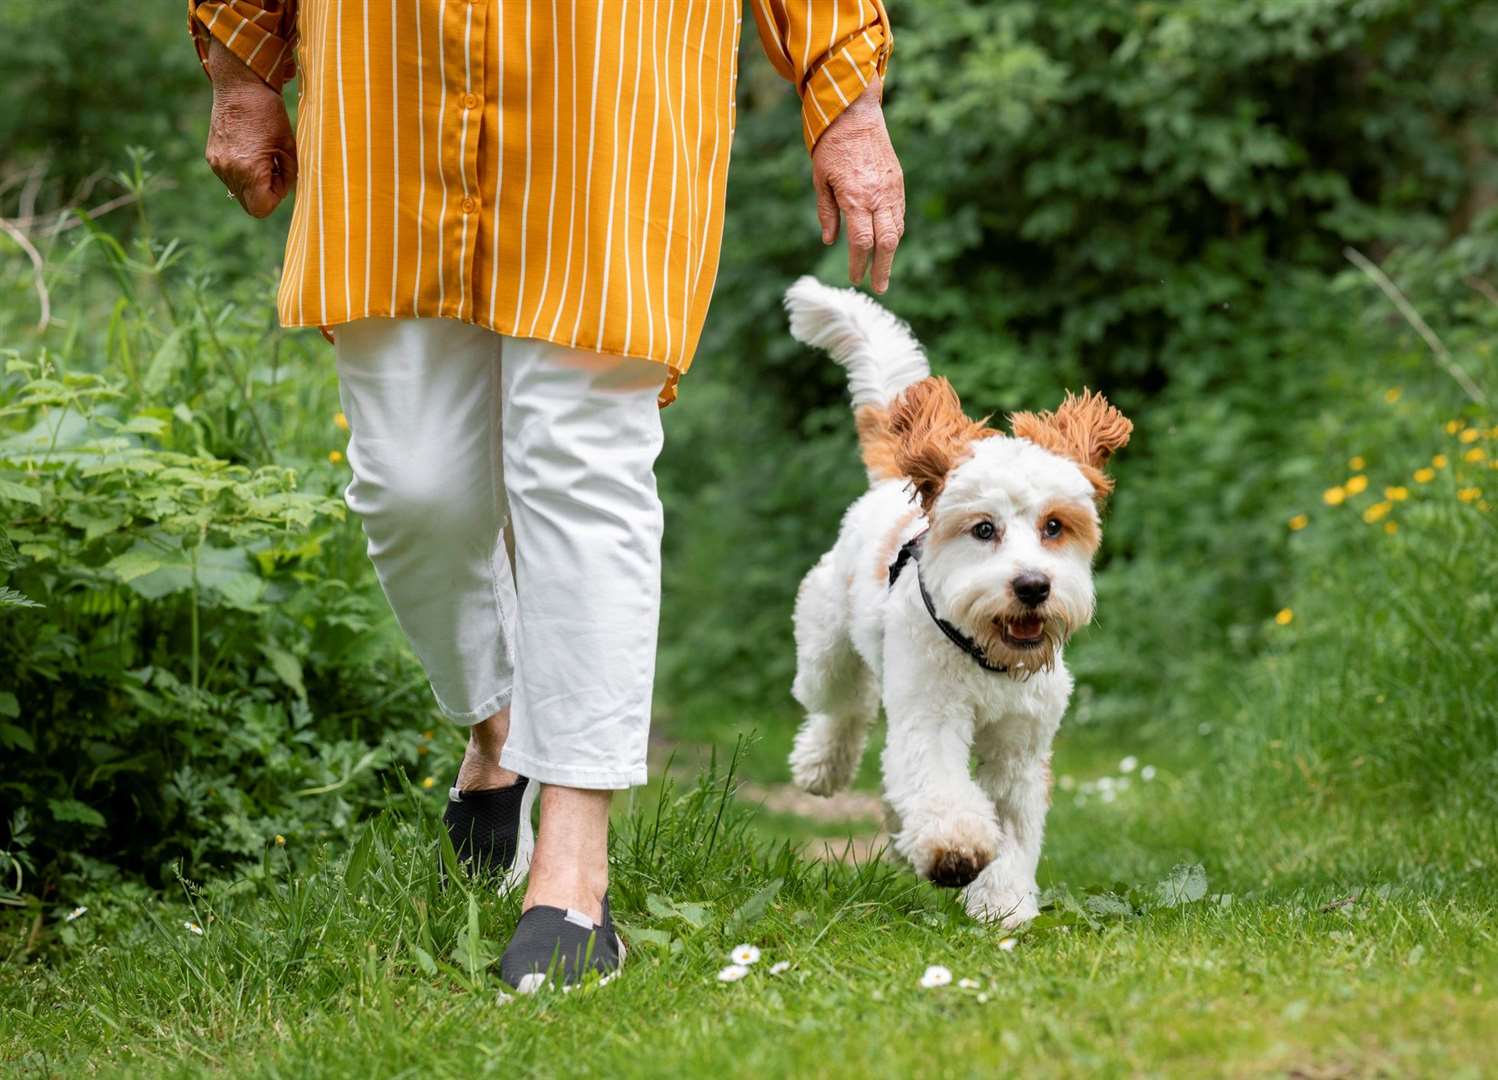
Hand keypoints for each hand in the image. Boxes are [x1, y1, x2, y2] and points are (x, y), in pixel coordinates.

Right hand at [204, 38, 296, 217]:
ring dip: (254, 182)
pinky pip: (230, 177)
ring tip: (262, 155)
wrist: (239, 86)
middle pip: (249, 205)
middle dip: (265, 193)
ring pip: (239, 192)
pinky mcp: (211, 156)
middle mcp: (228, 170)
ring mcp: (217, 164)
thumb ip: (289, 174)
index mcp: (249, 169)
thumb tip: (284, 189)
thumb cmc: (269, 113)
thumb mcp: (288, 146)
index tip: (282, 177)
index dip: (276, 198)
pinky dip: (242, 171)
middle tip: (274, 168)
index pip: (262, 209)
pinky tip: (250, 149)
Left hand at [811, 77, 904, 293]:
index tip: (855, 278)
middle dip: (883, 268)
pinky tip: (886, 241)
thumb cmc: (831, 145)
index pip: (861, 243)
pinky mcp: (897, 181)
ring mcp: (891, 189)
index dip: (858, 264)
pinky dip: (894, 231)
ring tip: (882, 268)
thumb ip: (826, 212)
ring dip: (890, 252)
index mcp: (856, 198)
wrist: (855, 112)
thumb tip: (829, 240)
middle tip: (879, 287)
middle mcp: (878, 196)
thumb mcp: (819, 179)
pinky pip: (899, 214)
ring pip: (896, 230)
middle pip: (886, 243)